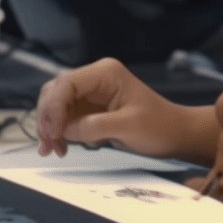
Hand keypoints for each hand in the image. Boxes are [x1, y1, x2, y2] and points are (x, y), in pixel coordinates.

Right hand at [35, 57, 184, 157]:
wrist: (175, 133)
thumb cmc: (159, 125)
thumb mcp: (129, 126)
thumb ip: (95, 126)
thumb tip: (65, 130)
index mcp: (106, 72)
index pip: (66, 83)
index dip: (53, 107)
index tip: (53, 133)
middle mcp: (96, 78)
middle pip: (56, 91)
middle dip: (47, 117)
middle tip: (48, 144)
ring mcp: (91, 93)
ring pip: (56, 105)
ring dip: (49, 127)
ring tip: (52, 150)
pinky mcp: (90, 108)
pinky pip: (65, 117)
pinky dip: (58, 132)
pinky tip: (62, 147)